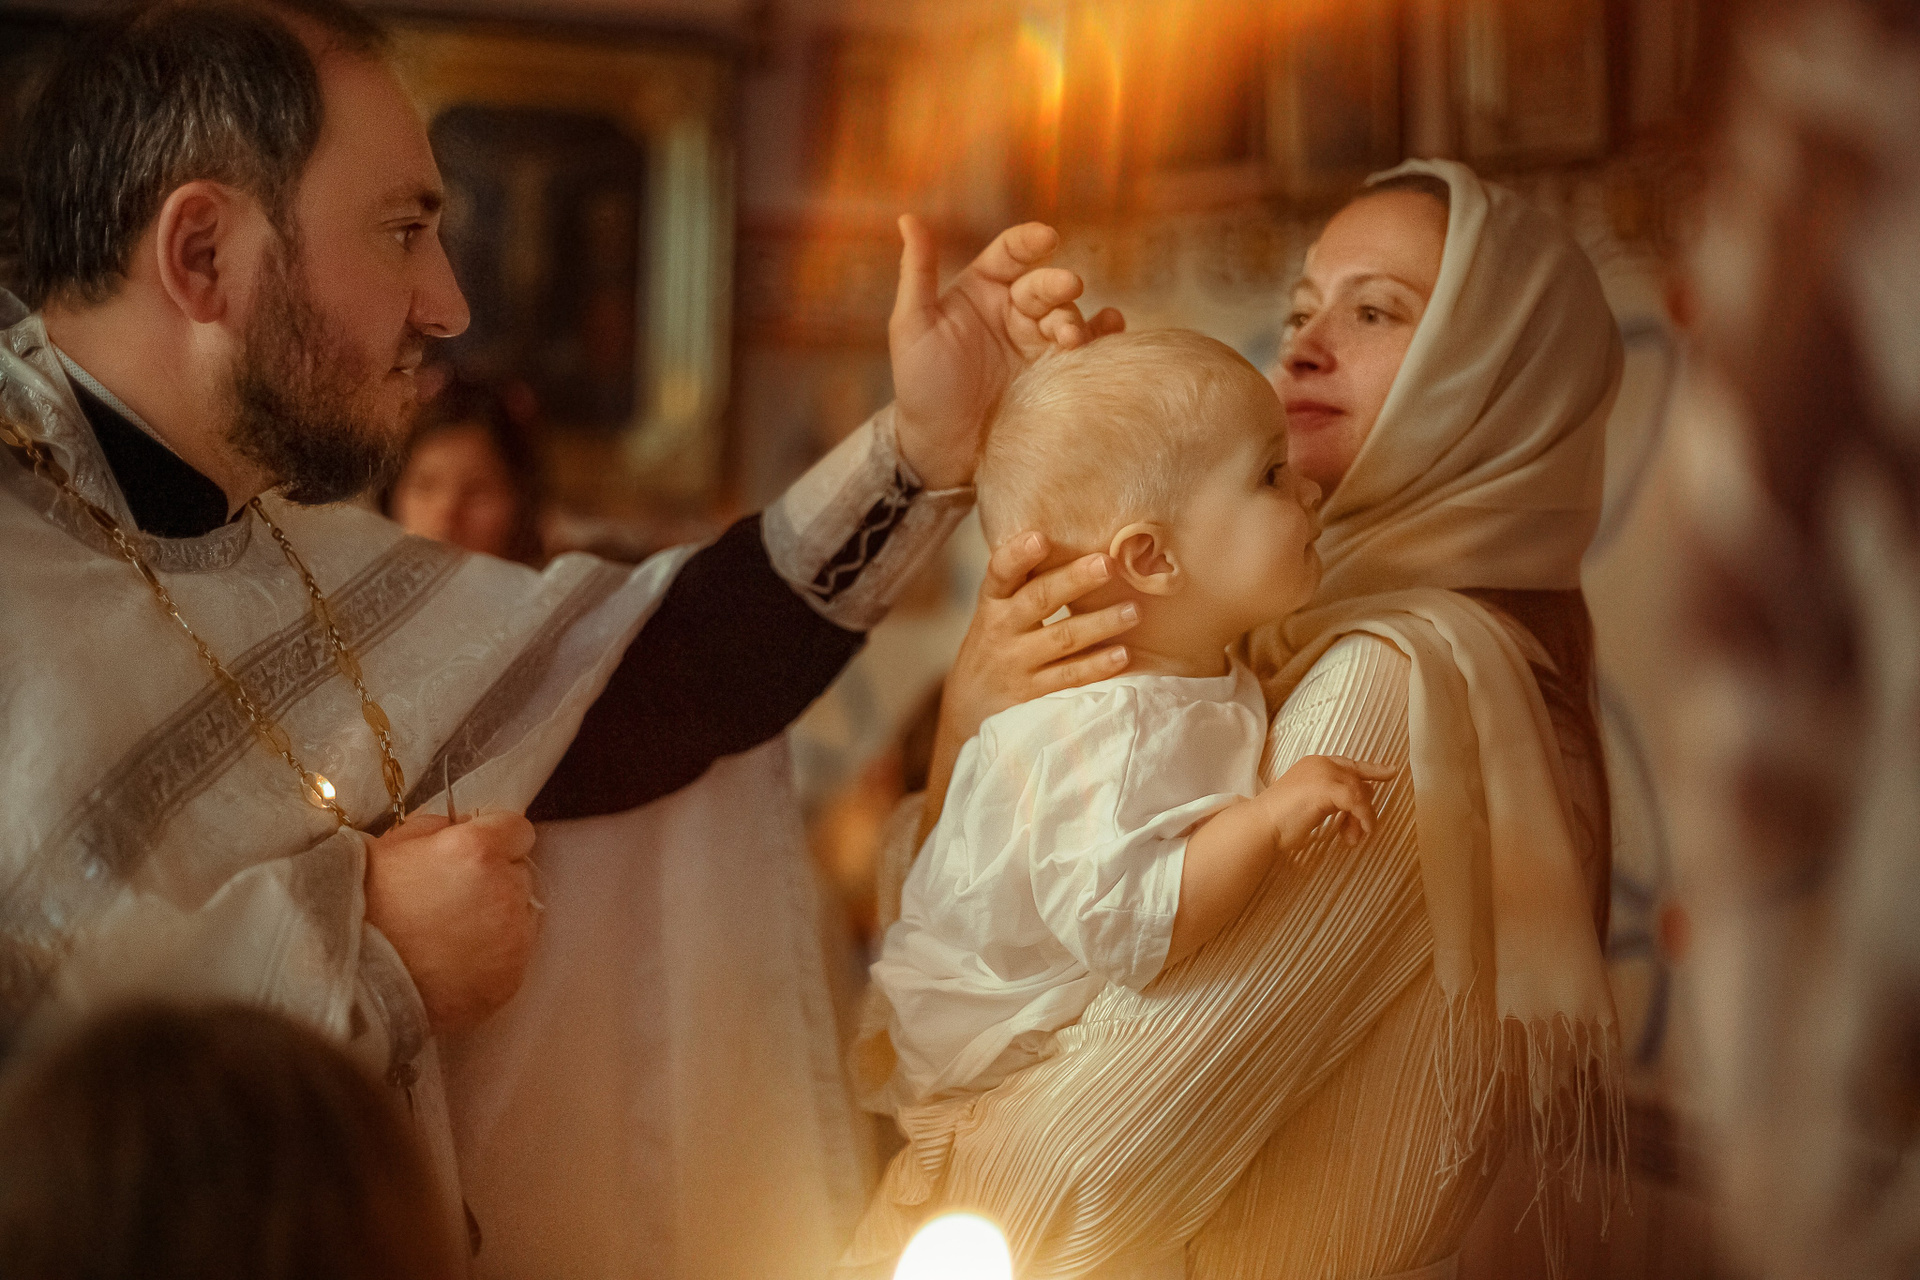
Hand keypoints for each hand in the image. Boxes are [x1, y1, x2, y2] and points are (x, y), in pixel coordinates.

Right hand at [363, 809, 539, 1034]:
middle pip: (521, 872)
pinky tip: (455, 961)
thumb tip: (464, 826)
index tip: (474, 852)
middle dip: (496, 879)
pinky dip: (493, 957)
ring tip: (452, 934)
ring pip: (523, 915)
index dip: (494, 838)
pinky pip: (515, 956)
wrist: (350, 981)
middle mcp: (505, 890)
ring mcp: (513, 938)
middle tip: (454, 898)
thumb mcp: (388, 846)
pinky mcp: (510, 978)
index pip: (517, 829)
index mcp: (477, 849)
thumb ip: (437, 828)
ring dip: (499, 918)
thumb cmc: (361, 909)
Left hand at [889, 216, 1124, 488]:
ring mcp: (1036, 342)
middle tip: (1068, 288)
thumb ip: (917, 272)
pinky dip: (1103, 338)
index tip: (1046, 238)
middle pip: (1044, 285)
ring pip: (1068, 315)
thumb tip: (909, 217)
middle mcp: (1013, 310)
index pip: (1010, 253)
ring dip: (1076, 319)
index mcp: (980, 289)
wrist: (941, 448)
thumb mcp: (911, 326)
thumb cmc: (920, 385)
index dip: (1029, 241)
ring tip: (1072, 337)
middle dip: (1058, 284)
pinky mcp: (1055, 373)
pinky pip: (1086, 348)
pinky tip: (1112, 333)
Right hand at [916, 531, 1140, 845]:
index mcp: (992, 603)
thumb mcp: (996, 613)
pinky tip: (1122, 655)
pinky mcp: (1031, 696)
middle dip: (1073, 580)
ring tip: (1133, 611)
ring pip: (1061, 639)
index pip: (999, 573)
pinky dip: (1096, 667)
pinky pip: (1068, 678)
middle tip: (1107, 563)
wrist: (966, 712)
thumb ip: (1024, 583)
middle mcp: (1000, 631)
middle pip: (1037, 600)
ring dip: (1100, 623)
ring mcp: (1015, 665)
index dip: (1017, 555)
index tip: (1040, 537)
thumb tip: (1079, 542)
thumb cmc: (995, 647)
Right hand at [1257, 755, 1398, 853]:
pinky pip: (1357, 803)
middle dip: (1363, 809)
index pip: (1350, 765)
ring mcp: (1323, 773)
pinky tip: (1358, 833)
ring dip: (1362, 819)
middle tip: (1361, 832)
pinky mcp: (1327, 788)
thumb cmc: (1280, 820)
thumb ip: (1330, 799)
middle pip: (1359, 781)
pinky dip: (1362, 819)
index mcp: (1314, 763)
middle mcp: (1321, 763)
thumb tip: (1354, 807)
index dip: (1373, 769)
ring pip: (1360, 793)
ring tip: (1353, 838)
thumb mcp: (1311, 803)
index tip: (1391, 772)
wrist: (1261, 824)